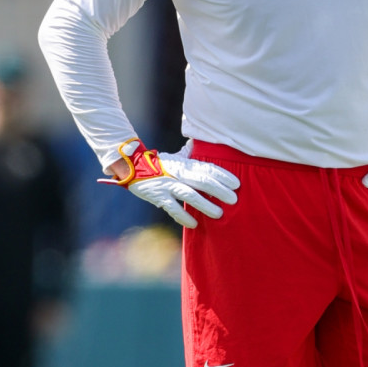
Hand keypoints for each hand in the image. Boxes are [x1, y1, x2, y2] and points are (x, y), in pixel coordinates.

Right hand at [100, 139, 239, 228]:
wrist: (130, 165)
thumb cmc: (156, 164)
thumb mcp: (173, 157)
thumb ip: (188, 154)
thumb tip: (197, 143)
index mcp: (183, 163)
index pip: (206, 168)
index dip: (223, 175)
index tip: (236, 183)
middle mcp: (177, 173)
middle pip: (202, 181)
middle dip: (219, 190)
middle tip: (234, 199)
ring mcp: (167, 184)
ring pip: (189, 194)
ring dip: (205, 204)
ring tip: (219, 213)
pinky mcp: (157, 196)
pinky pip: (172, 207)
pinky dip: (183, 216)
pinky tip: (194, 223)